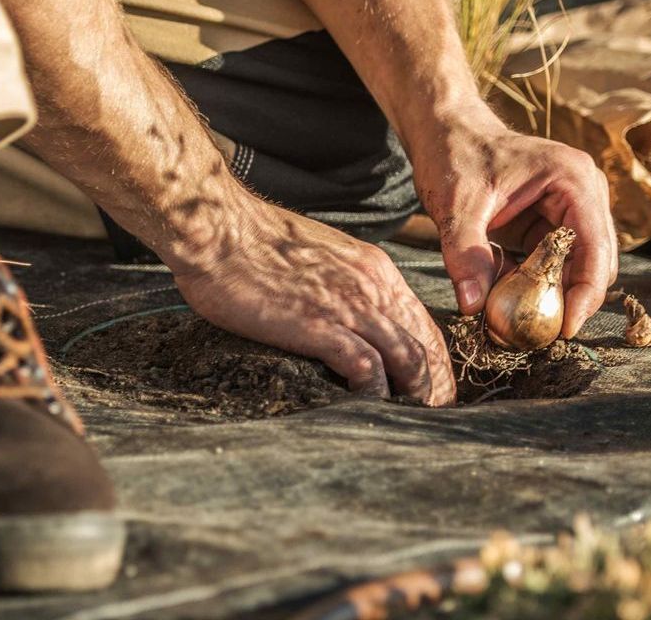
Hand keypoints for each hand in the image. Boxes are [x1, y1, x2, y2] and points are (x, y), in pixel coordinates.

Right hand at [162, 201, 454, 405]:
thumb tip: (342, 313)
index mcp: (374, 269)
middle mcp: (372, 286)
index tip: (428, 390)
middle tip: (427, 417)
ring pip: (408, 360)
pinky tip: (365, 409)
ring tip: (405, 422)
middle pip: (425, 346)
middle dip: (432, 387)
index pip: (424, 324)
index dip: (433, 363)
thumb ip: (339, 282)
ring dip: (412, 397)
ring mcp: (349, 306)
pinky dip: (375, 395)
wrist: (217, 229)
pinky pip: (367, 369)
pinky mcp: (320, 326)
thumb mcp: (316, 255)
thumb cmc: (251, 242)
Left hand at [409, 112, 617, 338]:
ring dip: (551, 294)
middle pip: (596, 263)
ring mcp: (573, 209)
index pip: (596, 248)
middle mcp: (584, 194)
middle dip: (570, 299)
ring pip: (576, 268)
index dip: (586, 294)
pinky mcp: (553, 224)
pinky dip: (534, 284)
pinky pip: (553, 265)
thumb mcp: (455, 204)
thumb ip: (464, 254)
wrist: (446, 132)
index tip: (565, 331)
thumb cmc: (454, 155)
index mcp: (573, 180)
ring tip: (515, 316)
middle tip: (536, 333)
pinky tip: (503, 293)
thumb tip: (473, 306)